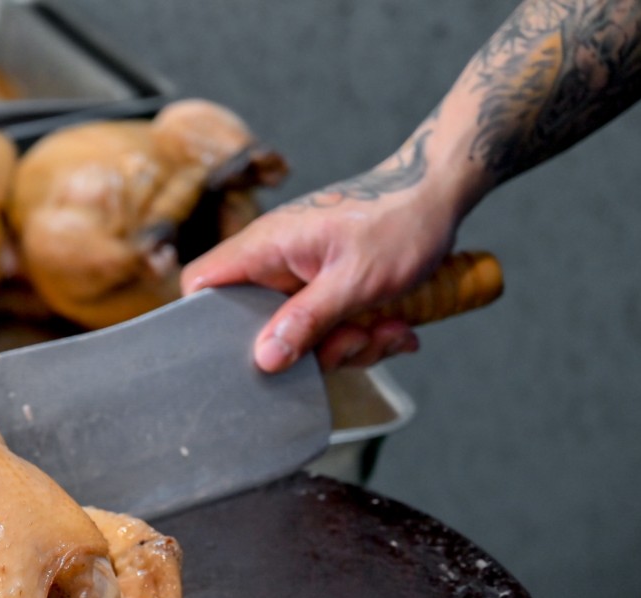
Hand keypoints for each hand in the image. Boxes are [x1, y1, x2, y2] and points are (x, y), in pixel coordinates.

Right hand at [180, 163, 461, 372]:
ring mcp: (300, 277)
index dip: (202, 320)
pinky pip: (328, 330)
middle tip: (352, 342)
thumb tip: (263, 359)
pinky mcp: (325, 289)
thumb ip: (306, 322)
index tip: (237, 351)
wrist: (439, 195)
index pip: (200, 282)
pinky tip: (394, 326)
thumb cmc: (399, 222)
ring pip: (299, 335)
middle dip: (308, 349)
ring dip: (347, 346)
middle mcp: (274, 262)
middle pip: (256, 326)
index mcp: (265, 247)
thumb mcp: (354, 281)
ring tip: (386, 329)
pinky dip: (363, 336)